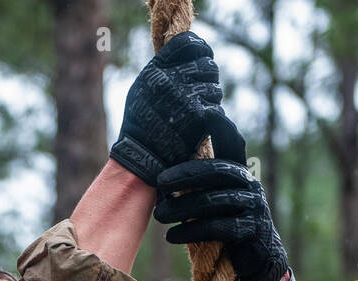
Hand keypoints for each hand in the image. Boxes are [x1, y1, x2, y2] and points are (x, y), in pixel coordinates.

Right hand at [109, 32, 244, 186]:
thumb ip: (162, 73)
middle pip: (207, 65)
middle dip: (207, 79)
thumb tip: (188, 58)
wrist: (142, 160)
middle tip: (199, 94)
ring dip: (210, 101)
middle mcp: (170, 80)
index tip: (203, 56)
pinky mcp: (200, 116)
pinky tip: (200, 127)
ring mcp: (186, 98)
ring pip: (215, 89)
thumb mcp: (141, 92)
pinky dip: (212, 119)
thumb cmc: (140, 128)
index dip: (200, 49)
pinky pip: (217, 109)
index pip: (187, 43)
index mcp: (155, 71)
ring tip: (195, 114)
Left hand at [154, 157, 288, 280]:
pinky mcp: (252, 231)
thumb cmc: (229, 228)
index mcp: (240, 177)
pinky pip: (218, 228)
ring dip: (181, 209)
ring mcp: (254, 208)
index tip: (161, 179)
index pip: (213, 166)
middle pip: (213, 180)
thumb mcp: (216, 206)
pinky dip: (191, 231)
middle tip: (159, 194)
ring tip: (160, 216)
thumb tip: (162, 183)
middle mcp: (250, 188)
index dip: (187, 171)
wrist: (260, 258)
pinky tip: (172, 236)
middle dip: (183, 184)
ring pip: (213, 203)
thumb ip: (200, 192)